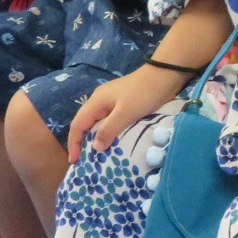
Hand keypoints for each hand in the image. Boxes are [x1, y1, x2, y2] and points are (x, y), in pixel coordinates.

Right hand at [66, 61, 189, 161]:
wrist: (164, 76)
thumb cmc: (144, 94)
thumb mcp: (126, 113)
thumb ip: (109, 130)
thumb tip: (95, 147)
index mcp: (96, 102)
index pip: (77, 125)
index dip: (73, 143)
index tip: (74, 161)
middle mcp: (99, 101)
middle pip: (84, 123)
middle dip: (80, 142)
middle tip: (83, 161)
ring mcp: (110, 101)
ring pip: (96, 123)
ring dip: (94, 138)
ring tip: (95, 156)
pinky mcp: (121, 104)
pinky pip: (108, 121)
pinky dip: (106, 133)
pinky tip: (111, 142)